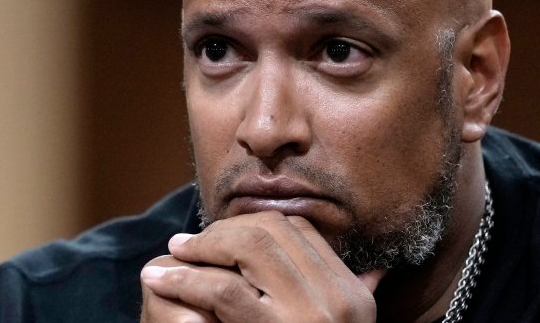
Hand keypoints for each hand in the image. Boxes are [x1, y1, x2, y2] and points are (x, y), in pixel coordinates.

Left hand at [140, 211, 385, 321]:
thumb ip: (357, 300)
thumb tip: (377, 272)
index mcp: (354, 299)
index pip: (302, 232)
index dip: (257, 226)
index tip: (224, 237)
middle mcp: (339, 301)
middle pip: (273, 232)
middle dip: (225, 230)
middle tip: (187, 243)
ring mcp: (309, 317)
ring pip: (249, 248)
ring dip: (203, 247)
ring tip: (173, 254)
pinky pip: (224, 289)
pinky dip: (186, 279)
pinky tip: (162, 278)